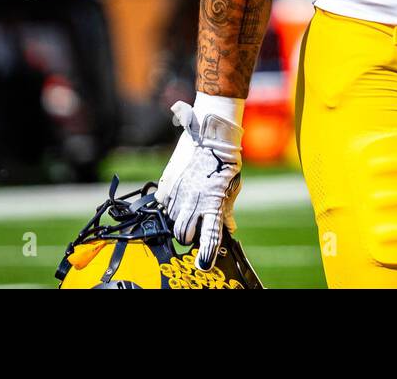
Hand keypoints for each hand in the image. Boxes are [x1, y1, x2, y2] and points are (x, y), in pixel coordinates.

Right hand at [155, 95, 243, 270]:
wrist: (211, 133)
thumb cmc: (226, 160)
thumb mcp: (232, 187)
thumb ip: (227, 210)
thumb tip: (229, 229)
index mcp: (213, 204)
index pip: (209, 238)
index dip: (206, 254)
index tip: (204, 263)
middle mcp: (192, 202)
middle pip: (184, 235)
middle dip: (191, 236)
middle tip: (199, 226)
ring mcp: (177, 194)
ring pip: (173, 222)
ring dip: (180, 221)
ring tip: (190, 209)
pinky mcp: (166, 185)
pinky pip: (164, 206)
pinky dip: (171, 206)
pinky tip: (181, 196)